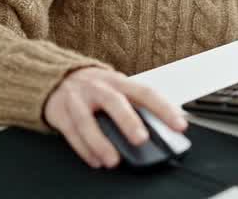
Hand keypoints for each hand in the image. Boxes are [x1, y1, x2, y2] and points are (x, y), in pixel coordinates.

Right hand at [43, 66, 187, 168]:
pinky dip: (84, 149)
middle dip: (128, 121)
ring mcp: (78, 99)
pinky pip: (72, 132)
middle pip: (114, 102)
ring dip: (101, 142)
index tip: (179, 125)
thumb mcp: (118, 89)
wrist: (58, 77)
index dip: (164, 108)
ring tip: (113, 160)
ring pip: (87, 121)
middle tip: (141, 139)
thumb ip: (135, 105)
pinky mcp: (60, 112)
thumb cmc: (96, 87)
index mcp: (119, 81)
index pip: (146, 92)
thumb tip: (163, 129)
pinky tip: (95, 160)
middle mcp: (98, 87)